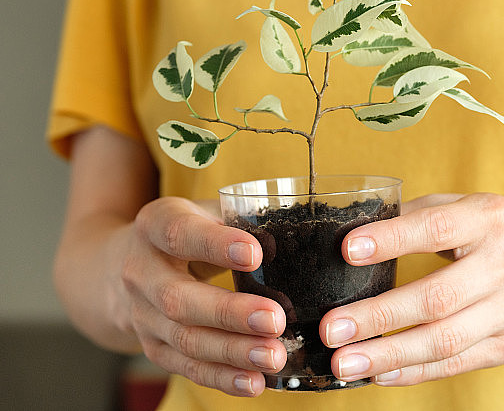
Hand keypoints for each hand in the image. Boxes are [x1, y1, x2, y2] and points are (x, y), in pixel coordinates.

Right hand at [121, 197, 287, 395]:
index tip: (255, 254)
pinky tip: (254, 381)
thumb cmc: (188, 231)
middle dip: (229, 313)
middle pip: (178, 299)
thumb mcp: (205, 212)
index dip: (216, 245)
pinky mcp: (153, 347)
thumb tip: (288, 241)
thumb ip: (240, 220)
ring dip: (232, 352)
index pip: (181, 234)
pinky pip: (187, 368)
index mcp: (155, 226)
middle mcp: (141, 272)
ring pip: (185, 340)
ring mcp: (143, 315)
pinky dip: (222, 378)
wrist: (123, 264)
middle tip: (274, 320)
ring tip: (273, 356)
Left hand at [319, 193, 503, 385]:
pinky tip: (377, 373)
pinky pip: (456, 364)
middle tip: (332, 328)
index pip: (437, 229)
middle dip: (380, 316)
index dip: (393, 240)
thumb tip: (358, 231)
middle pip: (438, 298)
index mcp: (490, 220)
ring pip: (445, 341)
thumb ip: (420, 215)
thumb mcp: (471, 205)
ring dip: (389, 355)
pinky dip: (413, 372)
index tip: (348, 250)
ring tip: (344, 363)